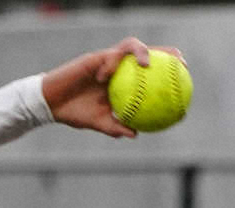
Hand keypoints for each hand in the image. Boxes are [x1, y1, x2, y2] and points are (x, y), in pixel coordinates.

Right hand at [41, 37, 183, 138]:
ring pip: (128, 47)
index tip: (183, 76)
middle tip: (179, 59)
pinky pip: (108, 57)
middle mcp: (117, 68)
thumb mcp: (98, 123)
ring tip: (145, 63)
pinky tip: (108, 75)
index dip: (165, 70)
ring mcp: (106, 60)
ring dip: (139, 51)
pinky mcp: (94, 57)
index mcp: (122, 81)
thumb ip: (115, 127)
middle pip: (145, 53)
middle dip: (164, 51)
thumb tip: (135, 134)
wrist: (51, 104)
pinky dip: (112, 63)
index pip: (147, 71)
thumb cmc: (74, 113)